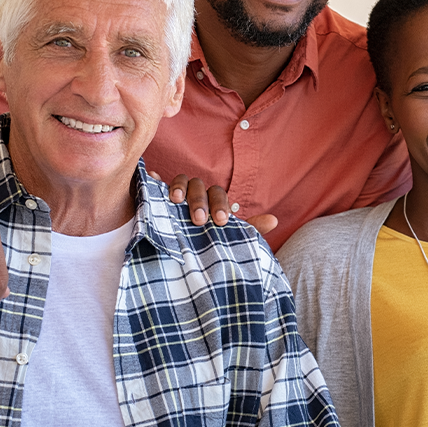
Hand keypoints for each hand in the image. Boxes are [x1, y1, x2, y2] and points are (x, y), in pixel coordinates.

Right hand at [162, 173, 277, 234]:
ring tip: (175, 200)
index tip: (221, 222)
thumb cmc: (209, 238)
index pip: (219, 194)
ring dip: (179, 187)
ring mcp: (176, 193)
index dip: (221, 205)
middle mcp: (195, 192)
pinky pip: (155, 184)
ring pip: (180, 180)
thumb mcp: (229, 236)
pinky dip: (154, 181)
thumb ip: (250, 228)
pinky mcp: (158, 197)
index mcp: (213, 200)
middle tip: (199, 220)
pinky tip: (153, 179)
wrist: (185, 247)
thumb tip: (275, 221)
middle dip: (199, 201)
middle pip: (199, 186)